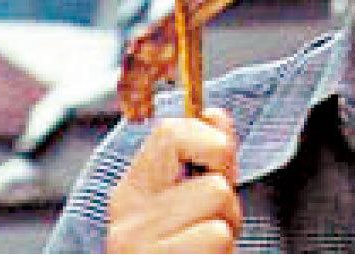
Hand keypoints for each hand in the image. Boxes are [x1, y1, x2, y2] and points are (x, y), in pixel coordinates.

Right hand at [106, 108, 241, 252]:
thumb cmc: (180, 253)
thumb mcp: (187, 203)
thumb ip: (203, 160)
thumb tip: (214, 113)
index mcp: (132, 193)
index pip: (171, 131)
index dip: (211, 141)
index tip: (218, 164)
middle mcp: (128, 217)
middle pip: (210, 175)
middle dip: (226, 196)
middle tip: (212, 222)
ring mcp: (140, 244)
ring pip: (218, 203)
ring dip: (226, 229)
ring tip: (203, 249)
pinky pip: (215, 237)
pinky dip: (222, 252)